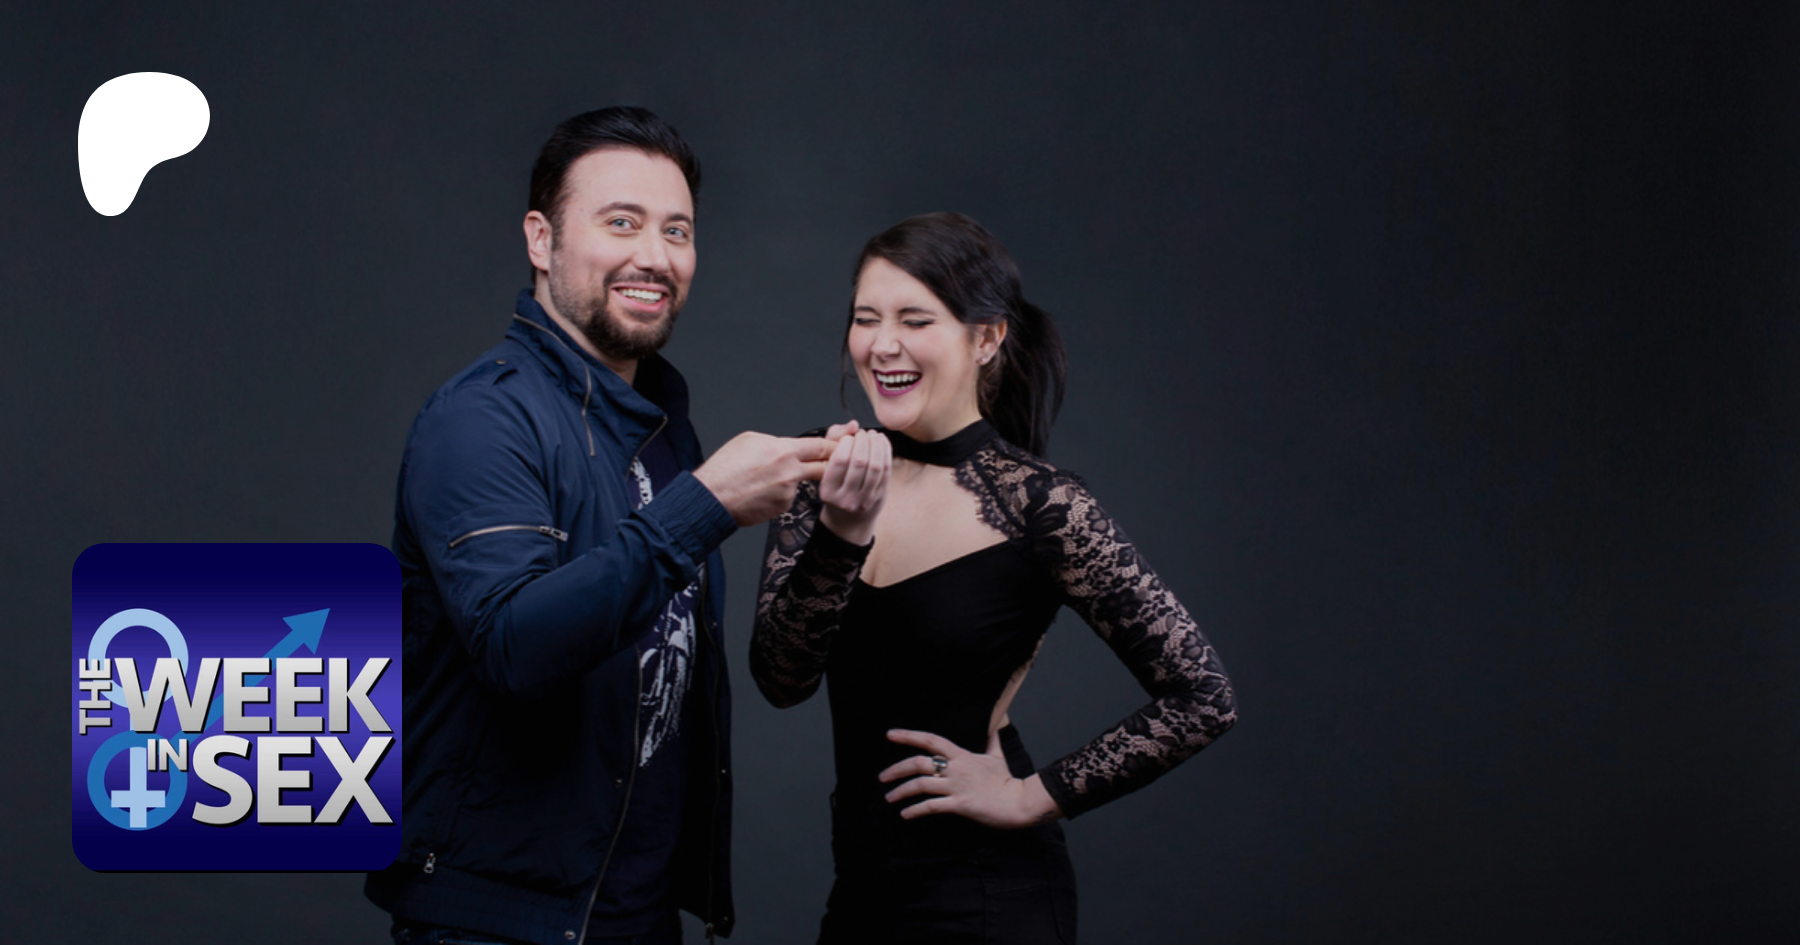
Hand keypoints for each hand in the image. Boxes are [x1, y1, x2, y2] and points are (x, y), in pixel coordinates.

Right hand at [693, 432, 832, 526]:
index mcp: (783, 450)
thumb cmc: (725, 468)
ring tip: (764, 478)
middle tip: (837, 461)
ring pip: (801, 481)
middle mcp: (790, 472)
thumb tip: (787, 445)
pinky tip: (761, 491)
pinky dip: (780, 493)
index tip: (846, 443)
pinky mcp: (783, 506)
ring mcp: (788, 491)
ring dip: (792, 479)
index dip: (835, 444)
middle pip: (824, 466)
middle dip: (833, 463)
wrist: (712, 498)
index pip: (820, 445)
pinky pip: (788, 496)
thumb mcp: (749, 440)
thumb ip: (775, 441)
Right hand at [817, 429, 889, 545]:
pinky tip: (881, 441)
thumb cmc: (835, 488)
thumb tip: (853, 425)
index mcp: (828, 491)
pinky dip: (886, 451)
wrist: (848, 520)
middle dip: (863, 442)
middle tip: (862, 434)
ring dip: (876, 445)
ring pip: (876, 466)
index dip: (846, 443)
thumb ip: (833, 442)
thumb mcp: (825, 469)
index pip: (840, 461)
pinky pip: (887, 470)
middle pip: (860, 462)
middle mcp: (846, 498)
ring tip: (872, 435)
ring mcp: (865, 499)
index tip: (848, 437)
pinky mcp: (880, 496)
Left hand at [879, 728, 1062, 828]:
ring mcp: (957, 787)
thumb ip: (991, 741)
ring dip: (901, 791)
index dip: (909, 736)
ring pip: (921, 785)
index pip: (931, 740)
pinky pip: (931, 806)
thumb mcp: (997, 757)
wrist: (1019, 803)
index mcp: (962, 755)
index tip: (890, 735)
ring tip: (889, 798)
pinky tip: (906, 814)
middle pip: (919, 763)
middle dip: (896, 769)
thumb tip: (995, 726)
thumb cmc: (1007, 781)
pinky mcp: (960, 805)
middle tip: (882, 777)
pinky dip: (915, 810)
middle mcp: (956, 769)